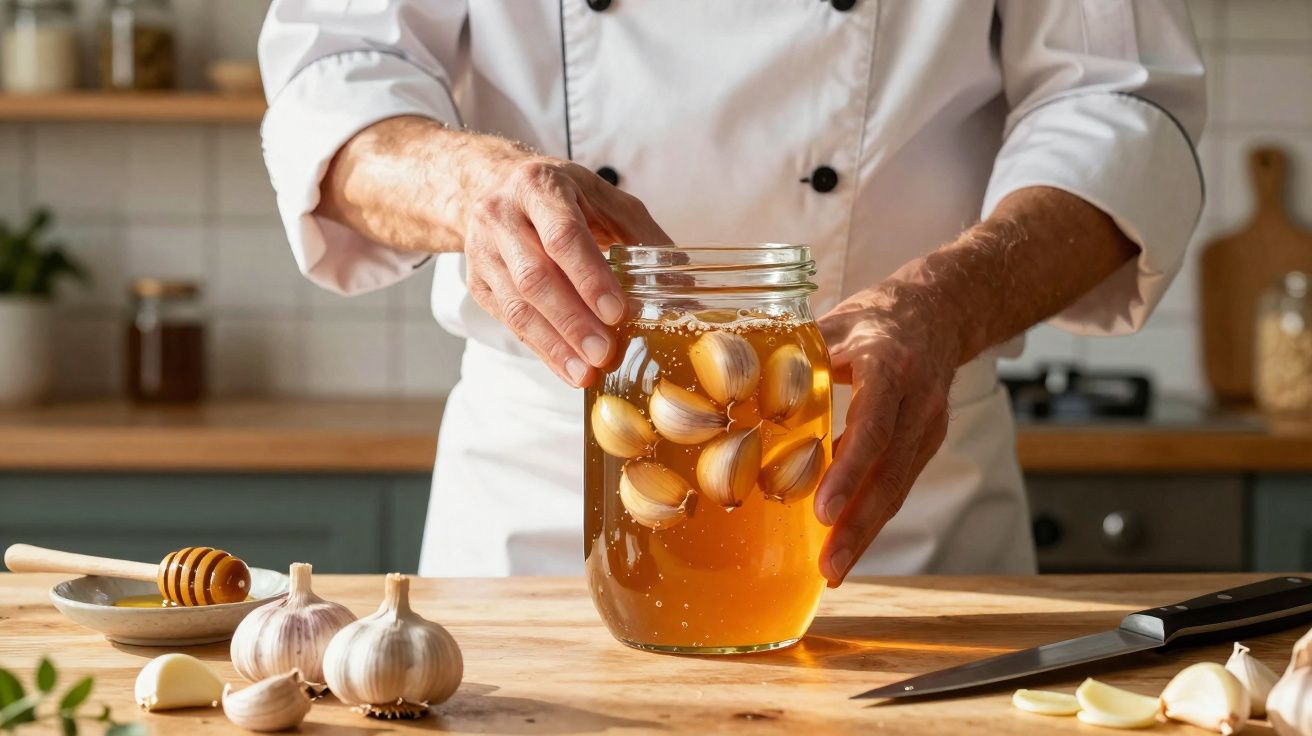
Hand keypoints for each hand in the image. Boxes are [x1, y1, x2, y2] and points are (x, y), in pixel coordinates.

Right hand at [462, 155, 669, 386]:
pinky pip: (508, 321)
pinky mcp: (477, 282)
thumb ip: (641, 236)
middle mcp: (502, 215)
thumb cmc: (561, 196)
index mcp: (539, 186)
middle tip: (604, 352)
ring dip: (554, 343)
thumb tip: (682, 285)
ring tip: (585, 372)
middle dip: (572, 320)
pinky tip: (566, 367)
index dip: (589, 276)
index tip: (616, 311)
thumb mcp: (603, 199)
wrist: (493, 187)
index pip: (561, 236)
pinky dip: (541, 348)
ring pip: (516, 305)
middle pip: (534, 277)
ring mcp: (483, 251)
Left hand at [813, 281, 960, 585]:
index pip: (874, 426)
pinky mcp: (929, 443)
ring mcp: (930, 425)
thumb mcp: (835, 323)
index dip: (849, 470)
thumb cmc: (875, 319)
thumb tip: (734, 379)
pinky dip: (872, 515)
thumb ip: (793, 354)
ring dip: (866, 532)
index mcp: (890, 366)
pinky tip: (846, 543)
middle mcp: (918, 400)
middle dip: (858, 524)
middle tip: (828, 566)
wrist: (940, 310)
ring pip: (898, 488)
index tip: (822, 509)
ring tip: (833, 570)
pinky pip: (900, 485)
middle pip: (890, 472)